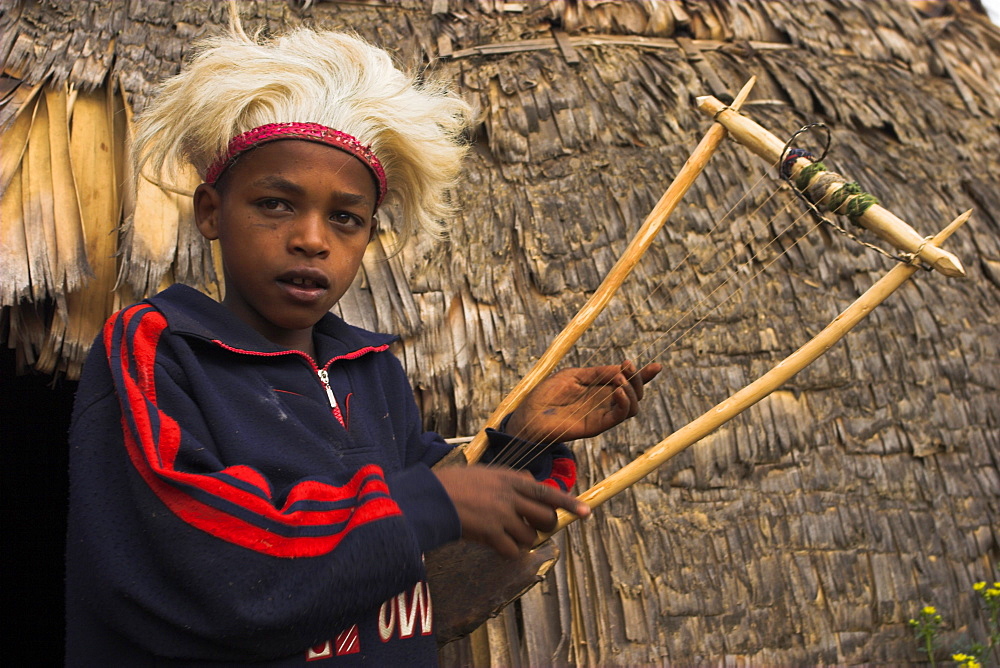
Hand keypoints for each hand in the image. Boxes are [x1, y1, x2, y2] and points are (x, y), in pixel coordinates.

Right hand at [435, 466, 589, 558]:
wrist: (431, 497)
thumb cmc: (455, 484)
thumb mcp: (486, 472)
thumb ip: (510, 477)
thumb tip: (530, 480)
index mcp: (510, 479)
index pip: (548, 491)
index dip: (569, 503)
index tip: (586, 512)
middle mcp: (510, 496)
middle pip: (545, 517)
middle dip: (544, 526)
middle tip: (533, 528)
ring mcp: (501, 515)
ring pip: (530, 537)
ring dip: (522, 540)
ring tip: (504, 535)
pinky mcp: (490, 533)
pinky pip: (512, 550)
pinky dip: (507, 551)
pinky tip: (495, 545)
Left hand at [503, 360, 661, 443]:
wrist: (529, 414)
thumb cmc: (547, 394)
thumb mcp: (575, 376)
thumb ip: (598, 373)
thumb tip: (622, 369)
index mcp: (600, 389)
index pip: (627, 382)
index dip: (643, 376)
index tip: (657, 367)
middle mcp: (604, 403)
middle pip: (634, 394)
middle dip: (638, 379)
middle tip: (629, 367)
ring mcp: (601, 415)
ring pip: (631, 408)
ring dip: (633, 392)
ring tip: (621, 380)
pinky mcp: (596, 426)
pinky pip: (617, 418)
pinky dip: (623, 405)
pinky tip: (619, 392)